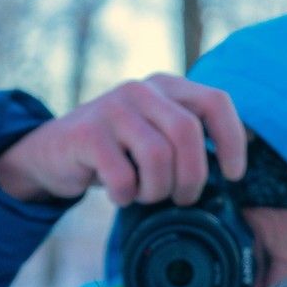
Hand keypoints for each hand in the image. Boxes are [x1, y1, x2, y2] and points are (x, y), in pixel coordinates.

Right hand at [0, 74, 246, 206]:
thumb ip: (188, 144)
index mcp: (167, 87)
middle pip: (188, 133)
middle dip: (192, 178)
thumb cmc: (117, 155)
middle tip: (183, 199)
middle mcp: (142, 89)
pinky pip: (123, 176)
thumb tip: (231, 176)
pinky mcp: (88, 133)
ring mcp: (113, 107)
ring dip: (157, 190)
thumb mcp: (156, 138)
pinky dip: (126, 197)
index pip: (215, 102)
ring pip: (157, 156)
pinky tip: (120, 196)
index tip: (233, 175)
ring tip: (146, 196)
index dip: (232, 141)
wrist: (53, 154)